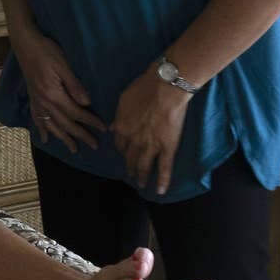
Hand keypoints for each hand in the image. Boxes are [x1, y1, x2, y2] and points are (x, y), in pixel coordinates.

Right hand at [10, 31, 103, 153]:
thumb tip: (87, 104)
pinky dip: (42, 130)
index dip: (90, 122)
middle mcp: (44, 102)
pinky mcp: (32, 98)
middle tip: (94, 146)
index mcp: (54, 94)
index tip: (103, 129)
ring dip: (63, 138)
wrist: (25, 44)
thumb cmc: (47, 51)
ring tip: (73, 149)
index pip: (76, 113)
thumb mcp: (63, 65)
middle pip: (65, 123)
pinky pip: (37, 119)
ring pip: (52, 125)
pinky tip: (45, 139)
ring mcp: (37, 101)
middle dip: (80, 135)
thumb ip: (74, 85)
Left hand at [112, 67, 191, 194]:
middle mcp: (133, 141)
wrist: (164, 88)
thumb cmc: (144, 88)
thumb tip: (112, 126)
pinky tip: (161, 191)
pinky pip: (164, 168)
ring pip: (144, 166)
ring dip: (142, 177)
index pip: (119, 144)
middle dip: (129, 167)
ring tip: (141, 185)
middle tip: (131, 175)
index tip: (124, 153)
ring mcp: (150, 146)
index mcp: (121, 128)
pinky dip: (163, 181)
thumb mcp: (123, 100)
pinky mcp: (167, 148)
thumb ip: (119, 116)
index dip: (122, 150)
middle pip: (129, 158)